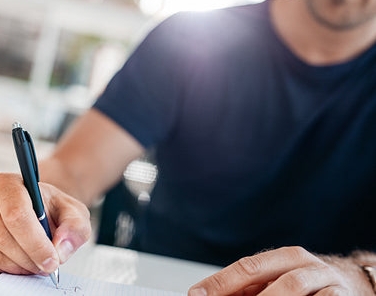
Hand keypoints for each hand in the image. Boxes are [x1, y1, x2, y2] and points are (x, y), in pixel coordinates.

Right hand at [0, 173, 90, 275]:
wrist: (40, 211)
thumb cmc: (53, 209)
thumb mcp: (74, 214)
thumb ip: (74, 228)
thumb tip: (60, 247)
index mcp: (9, 183)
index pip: (16, 213)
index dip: (34, 241)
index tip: (52, 258)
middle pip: (1, 235)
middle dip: (28, 256)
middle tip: (47, 265)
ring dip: (18, 265)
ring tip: (37, 264)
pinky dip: (6, 269)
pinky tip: (22, 263)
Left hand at [188, 246, 373, 295]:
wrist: (353, 285)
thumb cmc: (307, 286)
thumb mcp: (278, 282)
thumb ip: (248, 289)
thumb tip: (209, 295)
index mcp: (283, 257)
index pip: (246, 267)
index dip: (219, 282)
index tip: (196, 294)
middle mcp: (304, 264)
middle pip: (267, 275)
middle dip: (237, 290)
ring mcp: (324, 281)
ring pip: (293, 288)